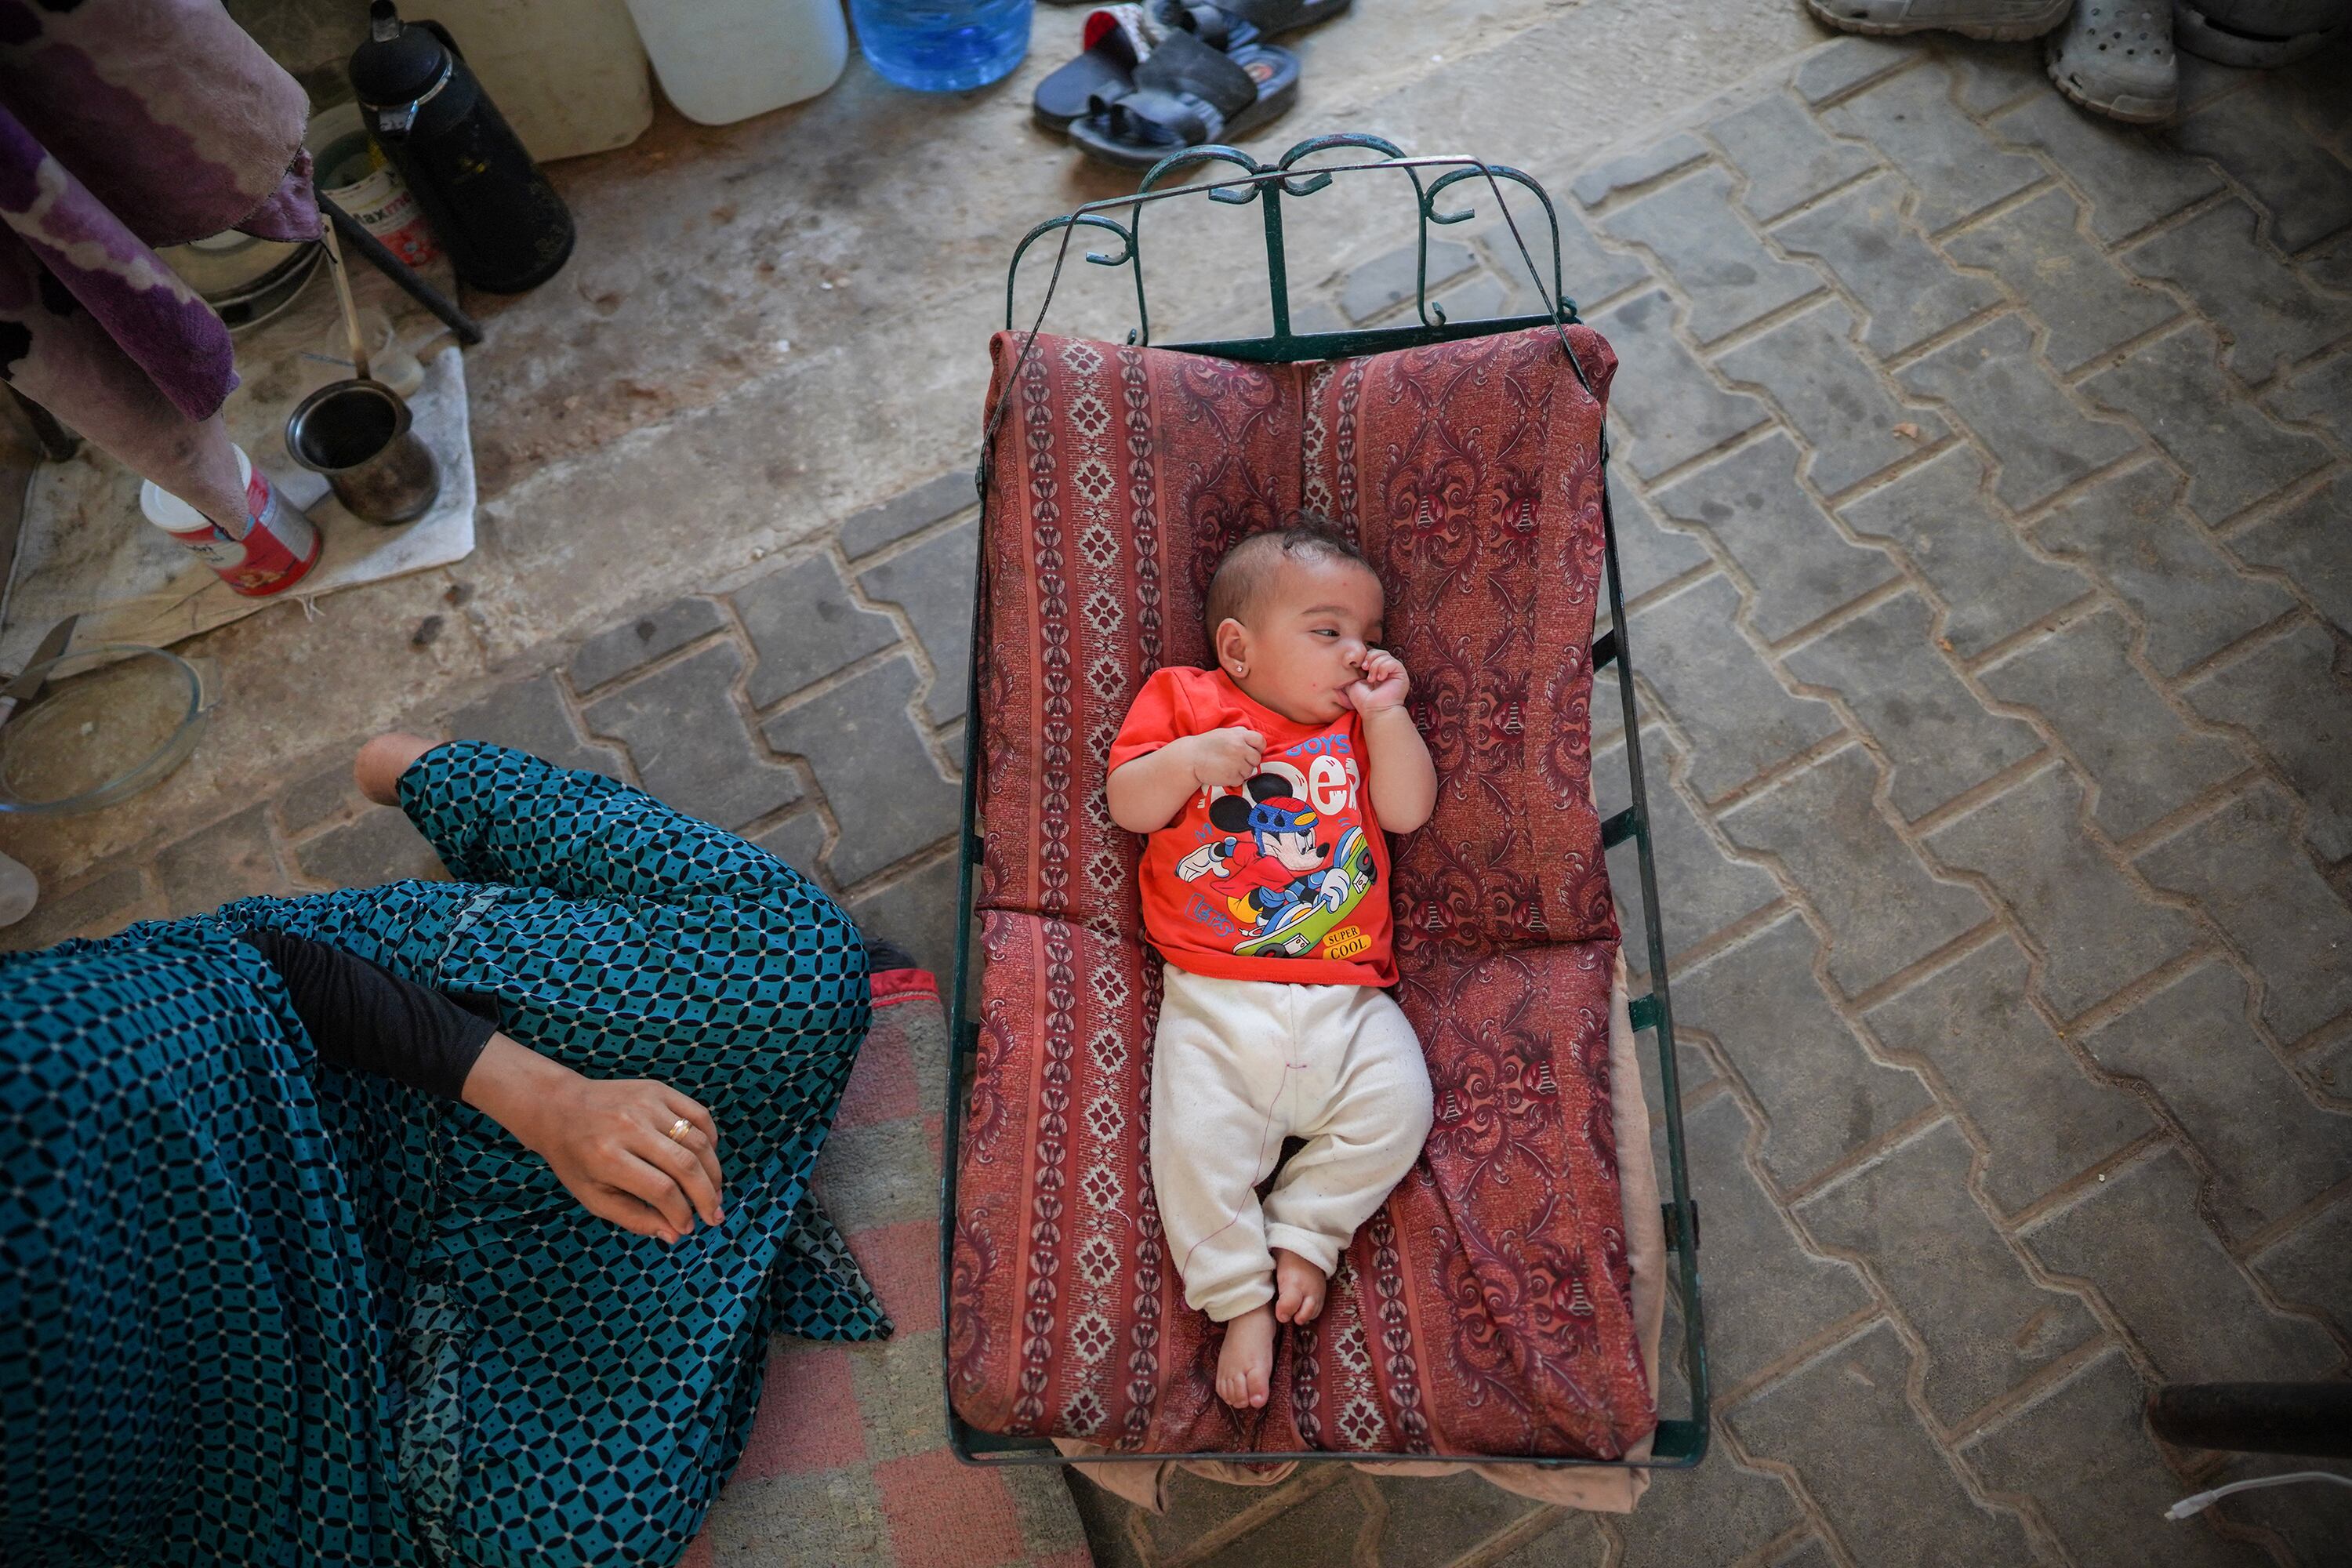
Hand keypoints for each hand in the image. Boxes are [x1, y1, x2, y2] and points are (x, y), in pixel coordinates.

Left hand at [463, 1035, 723, 1242]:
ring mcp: (646, 1104)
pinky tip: (709, 1160)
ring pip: (698, 1141)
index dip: (681, 1213)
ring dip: (714, 1172)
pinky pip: (698, 1114)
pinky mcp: (658, 1090)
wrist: (560, 1108)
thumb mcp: (593, 1196)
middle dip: (706, 1196)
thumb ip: (634, 1218)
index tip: (687, 1228)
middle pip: (685, 1165)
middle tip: (714, 1216)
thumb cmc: (575, 1159)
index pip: (661, 1190)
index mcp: (608, 1157)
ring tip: (715, 1193)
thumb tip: (675, 1234)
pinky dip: (711, 1138)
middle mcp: (629, 1127)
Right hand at [1183, 726, 1264, 787]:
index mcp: (1239, 736)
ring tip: (1227, 767)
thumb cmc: (1206, 745)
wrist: (1190, 758)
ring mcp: (1237, 763)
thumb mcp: (1223, 733)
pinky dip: (1233, 779)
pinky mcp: (1232, 776)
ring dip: (1240, 771)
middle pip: (1256, 759)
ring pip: (1249, 771)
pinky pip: (1240, 780)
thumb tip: (1251, 737)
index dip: (1258, 748)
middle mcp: (1240, 748)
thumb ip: (1239, 733)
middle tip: (1236, 761)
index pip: (1260, 741)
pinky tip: (1223, 773)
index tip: (1251, 751)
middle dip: (1249, 762)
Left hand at [1346, 649, 1410, 713]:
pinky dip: (1383, 668)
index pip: (1373, 654)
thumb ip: (1353, 673)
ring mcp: (1395, 672)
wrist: (1374, 710)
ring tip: (1372, 679)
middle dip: (1370, 657)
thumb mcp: (1353, 683)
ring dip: (1375, 665)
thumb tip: (1349, 663)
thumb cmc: (1364, 701)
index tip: (1360, 666)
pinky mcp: (1401, 674)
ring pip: (1386, 656)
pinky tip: (1380, 679)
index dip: (1366, 656)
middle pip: (1380, 651)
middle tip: (1365, 669)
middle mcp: (1387, 670)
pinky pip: (1393, 662)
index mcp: (1377, 671)